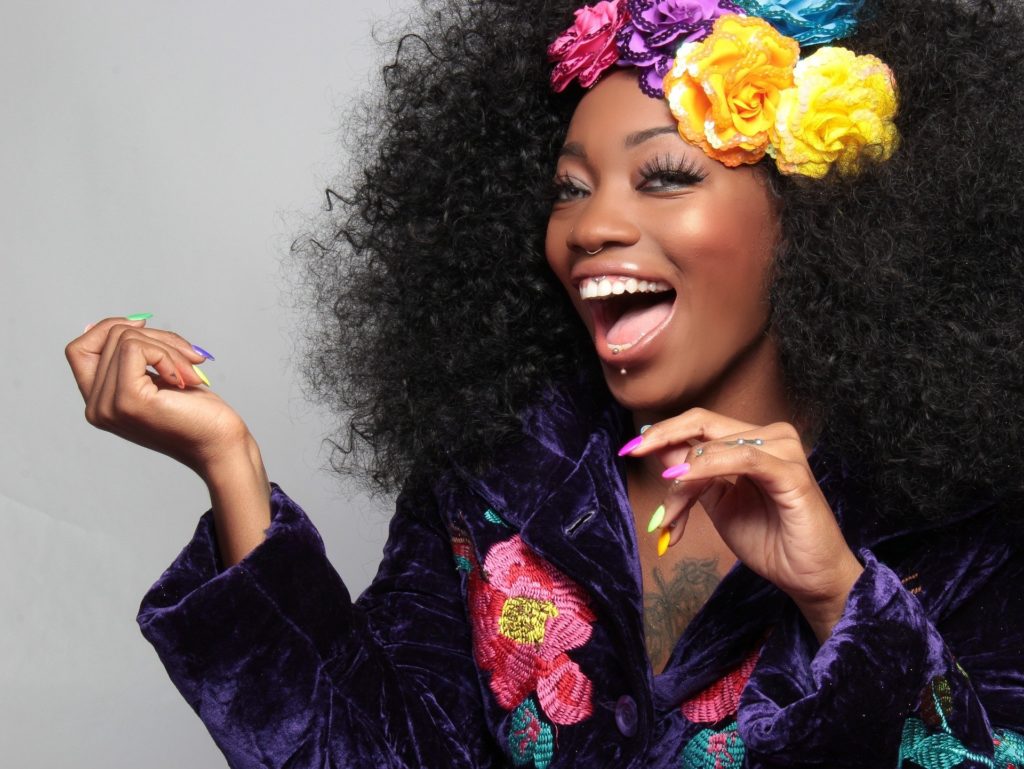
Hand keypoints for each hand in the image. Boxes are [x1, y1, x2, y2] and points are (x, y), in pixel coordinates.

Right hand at [67, 316, 270, 565]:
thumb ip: (135, 358)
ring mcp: (109, 406)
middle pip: (111, 338)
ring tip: (191, 372)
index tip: (144, 328)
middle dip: (158, 337)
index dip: (108, 328)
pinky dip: (167, 354)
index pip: (79, 349)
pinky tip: (185, 380)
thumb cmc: (198, 413)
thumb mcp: (160, 377)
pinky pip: (136, 348)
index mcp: (98, 403)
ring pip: (126, 339)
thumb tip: (122, 323)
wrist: (220, 444)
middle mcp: (96, 408)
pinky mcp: (128, 400)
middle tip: (188, 358)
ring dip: (169, 347)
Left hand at [624, 409, 862, 640]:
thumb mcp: (718, 503)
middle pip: (702, 425)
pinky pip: (742, 458)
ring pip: (713, 448)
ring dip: (682, 481)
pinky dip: (708, 468)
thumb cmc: (768, 540)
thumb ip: (693, 476)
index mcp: (753, 440)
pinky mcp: (792, 472)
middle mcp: (770, 436)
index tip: (628, 448)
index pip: (700, 424)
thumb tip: (659, 450)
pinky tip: (684, 480)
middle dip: (663, 442)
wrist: (806, 577)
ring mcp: (783, 451)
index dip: (663, 432)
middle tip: (630, 453)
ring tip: (670, 517)